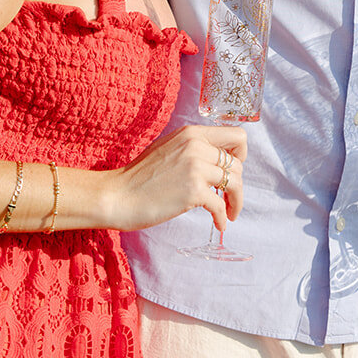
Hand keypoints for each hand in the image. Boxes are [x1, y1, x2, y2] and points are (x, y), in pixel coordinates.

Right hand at [108, 124, 246, 233]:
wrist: (116, 196)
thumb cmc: (139, 177)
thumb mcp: (168, 149)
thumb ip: (192, 148)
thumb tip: (216, 158)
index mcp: (192, 133)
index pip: (237, 135)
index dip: (240, 155)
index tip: (231, 170)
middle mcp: (196, 146)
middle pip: (238, 164)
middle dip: (236, 183)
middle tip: (227, 197)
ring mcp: (195, 168)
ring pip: (235, 183)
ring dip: (236, 201)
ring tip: (229, 213)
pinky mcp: (193, 191)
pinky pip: (220, 205)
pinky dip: (223, 217)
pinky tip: (219, 224)